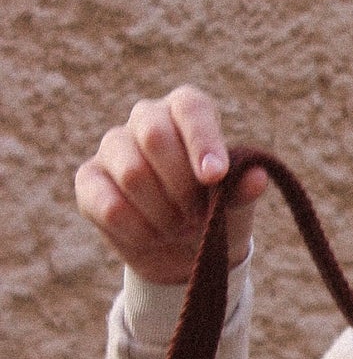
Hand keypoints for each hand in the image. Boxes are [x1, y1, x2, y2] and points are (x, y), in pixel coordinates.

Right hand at [74, 86, 266, 284]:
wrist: (184, 251)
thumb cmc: (215, 212)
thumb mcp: (237, 205)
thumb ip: (243, 189)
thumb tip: (257, 178)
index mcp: (186, 110)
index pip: (190, 107)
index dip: (202, 141)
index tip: (214, 178)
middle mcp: (146, 118)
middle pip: (154, 135)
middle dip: (182, 186)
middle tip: (198, 214)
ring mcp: (113, 146)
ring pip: (132, 173)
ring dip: (163, 212)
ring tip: (177, 226)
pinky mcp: (89, 179)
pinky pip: (110, 205)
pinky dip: (138, 230)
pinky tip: (151, 235)